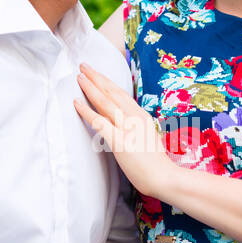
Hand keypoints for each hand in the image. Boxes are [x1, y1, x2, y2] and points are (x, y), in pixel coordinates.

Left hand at [74, 62, 177, 198]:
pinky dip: (86, 111)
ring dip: (90, 87)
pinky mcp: (120, 141)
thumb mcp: (147, 138)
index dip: (107, 82)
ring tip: (78, 76)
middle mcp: (135, 117)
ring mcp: (127, 128)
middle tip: (83, 65)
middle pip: (112, 92)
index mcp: (142, 116)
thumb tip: (123, 126)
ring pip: (105, 102)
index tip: (97, 73)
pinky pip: (99, 122)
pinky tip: (76, 102)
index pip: (121, 94)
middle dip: (97, 77)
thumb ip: (136, 128)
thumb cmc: (157, 163)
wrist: (165, 177)